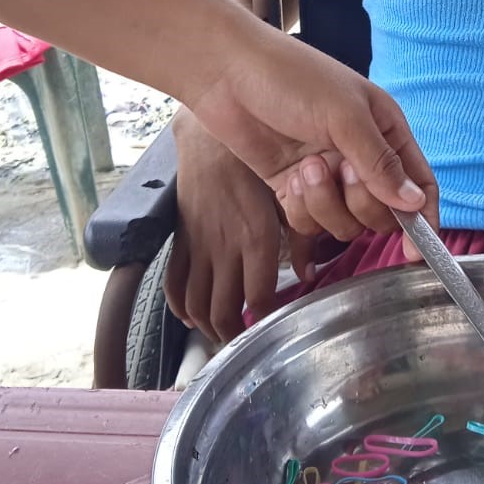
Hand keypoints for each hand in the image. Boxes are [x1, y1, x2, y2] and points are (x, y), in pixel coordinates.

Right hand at [166, 108, 288, 344]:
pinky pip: (174, 284)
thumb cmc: (255, 165)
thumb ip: (301, 236)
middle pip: (223, 310)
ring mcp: (198, 247)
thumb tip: (310, 273)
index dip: (267, 318)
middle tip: (247, 342)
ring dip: (208, 328)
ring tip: (223, 335)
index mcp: (256, 238)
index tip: (277, 323)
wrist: (210, 140)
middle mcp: (224, 249)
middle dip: (234, 335)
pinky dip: (180, 308)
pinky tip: (193, 316)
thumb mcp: (286, 197)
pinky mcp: (181, 241)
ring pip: (195, 305)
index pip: (259, 296)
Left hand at [186, 23, 434, 221]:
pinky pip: (310, 223)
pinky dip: (302, 209)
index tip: (417, 251)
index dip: (423, 219)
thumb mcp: (344, 116)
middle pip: (382, 212)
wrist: (226, 74)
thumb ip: (380, 164)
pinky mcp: (294, 188)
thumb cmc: (291, 77)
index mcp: (385, 130)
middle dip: (361, 202)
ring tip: (307, 167)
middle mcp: (360, 156)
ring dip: (325, 204)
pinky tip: (291, 178)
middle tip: (341, 171)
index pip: (419, 184)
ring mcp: (327, 175)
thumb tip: (415, 204)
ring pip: (345, 222)